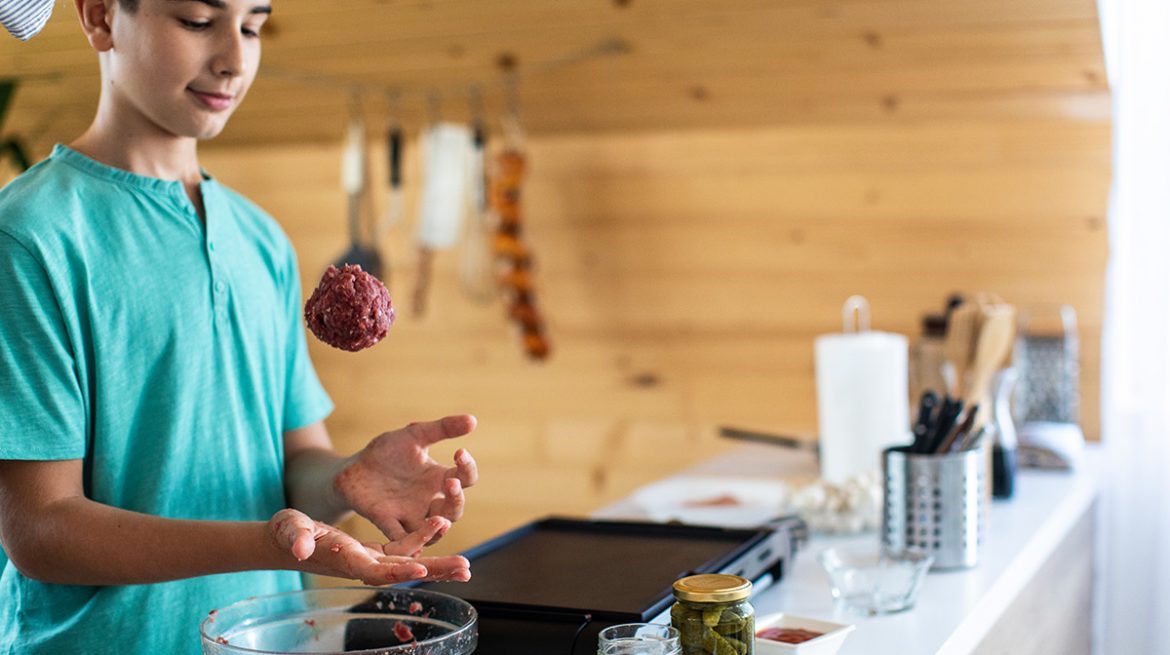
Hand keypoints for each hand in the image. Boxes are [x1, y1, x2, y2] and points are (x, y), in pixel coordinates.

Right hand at [267, 508, 469, 583]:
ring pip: (410, 561)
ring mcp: (371, 558)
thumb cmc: (287, 534)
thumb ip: (295, 537)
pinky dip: (423, 539)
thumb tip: (299, 548)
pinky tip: (441, 527)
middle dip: (434, 571)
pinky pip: (405, 547)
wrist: (289, 537)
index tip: (421, 571)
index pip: (374, 571)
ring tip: (466, 564)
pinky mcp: (376, 550)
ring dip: (437, 562)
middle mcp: (363, 564)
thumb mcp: (289, 530)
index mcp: (345, 561)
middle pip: (403, 570)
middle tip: (464, 569)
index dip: (397, 572)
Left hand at [333, 415, 477, 541]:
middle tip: (451, 484)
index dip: (467, 468)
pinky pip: (401, 539)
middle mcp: (429, 500)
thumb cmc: (387, 452)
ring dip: (438, 528)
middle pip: (454, 510)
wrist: (353, 469)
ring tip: (441, 521)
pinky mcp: (387, 522)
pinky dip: (408, 544)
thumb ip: (442, 428)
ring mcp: (410, 515)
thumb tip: (473, 420)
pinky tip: (414, 546)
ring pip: (433, 531)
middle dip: (456, 499)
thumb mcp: (414, 434)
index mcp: (438, 478)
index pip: (466, 478)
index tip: (459, 452)